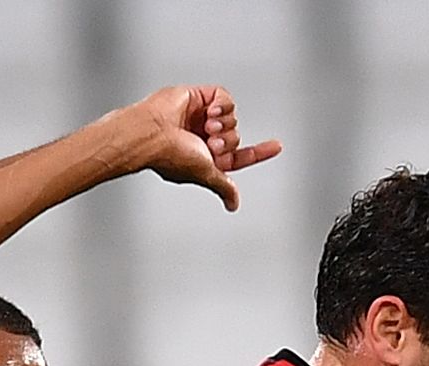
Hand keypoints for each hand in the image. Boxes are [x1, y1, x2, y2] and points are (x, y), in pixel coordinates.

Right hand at [120, 85, 279, 210]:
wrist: (152, 132)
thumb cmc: (172, 156)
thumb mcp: (205, 174)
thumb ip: (223, 186)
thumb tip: (233, 205)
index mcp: (206, 158)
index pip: (239, 156)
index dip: (259, 152)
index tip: (277, 146)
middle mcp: (203, 137)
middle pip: (236, 136)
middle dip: (228, 139)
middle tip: (211, 141)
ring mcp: (201, 117)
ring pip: (233, 116)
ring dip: (224, 123)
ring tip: (207, 125)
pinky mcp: (198, 97)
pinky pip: (224, 97)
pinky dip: (222, 104)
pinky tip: (210, 111)